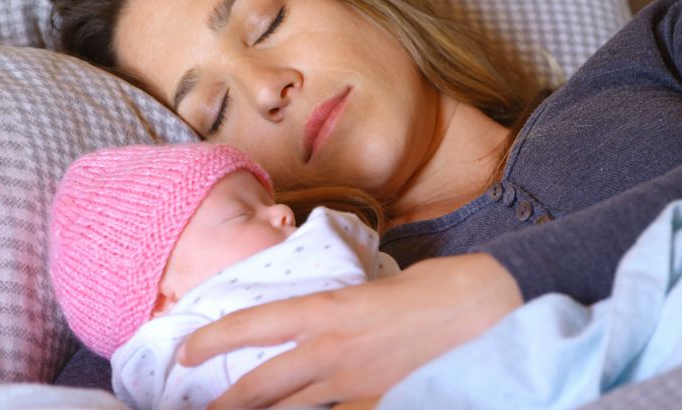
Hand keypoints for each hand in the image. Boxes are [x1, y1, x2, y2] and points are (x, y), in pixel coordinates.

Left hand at [177, 253, 523, 407]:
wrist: (495, 309)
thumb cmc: (445, 284)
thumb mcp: (384, 286)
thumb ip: (351, 306)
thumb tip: (337, 317)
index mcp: (331, 310)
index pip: (256, 325)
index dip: (213, 339)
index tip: (186, 350)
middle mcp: (334, 352)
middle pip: (262, 386)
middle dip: (226, 402)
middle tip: (200, 409)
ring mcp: (358, 386)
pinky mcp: (383, 405)